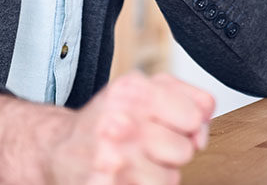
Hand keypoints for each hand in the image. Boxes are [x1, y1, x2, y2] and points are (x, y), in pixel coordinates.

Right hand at [46, 72, 214, 184]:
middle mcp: (120, 122)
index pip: (195, 116)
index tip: (167, 123)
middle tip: (146, 144)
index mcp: (133, 91)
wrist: (59, 149)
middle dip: (171, 151)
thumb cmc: (108, 119)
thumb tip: (207, 117)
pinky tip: (125, 176)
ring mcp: (112, 159)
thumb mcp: (143, 90)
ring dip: (157, 174)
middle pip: (185, 150)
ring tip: (135, 162)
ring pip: (170, 178)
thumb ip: (186, 95)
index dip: (187, 124)